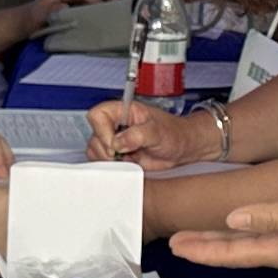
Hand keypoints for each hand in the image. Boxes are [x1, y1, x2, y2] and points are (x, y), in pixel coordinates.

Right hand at [86, 98, 220, 165]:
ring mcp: (115, 140)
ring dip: (108, 160)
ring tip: (128, 160)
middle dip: (106, 149)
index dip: (102, 130)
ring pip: (95, 150)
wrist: (183, 148)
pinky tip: (128, 165)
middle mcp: (116, 124)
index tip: (115, 144)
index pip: (98, 115)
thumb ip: (137, 135)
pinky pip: (104, 162)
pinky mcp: (118, 155)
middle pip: (94, 135)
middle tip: (123, 156)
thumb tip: (118, 143)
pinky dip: (112, 167)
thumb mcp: (158, 132)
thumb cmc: (174, 133)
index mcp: (124, 110)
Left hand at [169, 175, 277, 273]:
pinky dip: (243, 232)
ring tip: (197, 237)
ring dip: (221, 242)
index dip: (204, 251)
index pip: (236, 253)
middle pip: (238, 252)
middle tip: (176, 243)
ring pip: (249, 245)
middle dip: (206, 248)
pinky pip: (263, 235)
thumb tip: (234, 221)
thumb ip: (270, 216)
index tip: (177, 246)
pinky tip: (239, 228)